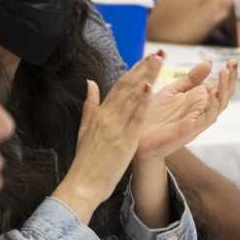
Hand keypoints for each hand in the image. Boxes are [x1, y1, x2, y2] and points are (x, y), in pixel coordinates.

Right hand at [52, 52, 162, 220]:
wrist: (82, 185)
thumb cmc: (86, 160)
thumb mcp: (85, 129)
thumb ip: (90, 105)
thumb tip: (90, 83)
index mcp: (100, 114)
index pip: (119, 86)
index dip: (134, 70)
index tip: (146, 58)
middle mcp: (107, 117)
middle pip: (127, 87)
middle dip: (143, 69)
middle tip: (157, 54)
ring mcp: (115, 128)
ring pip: (132, 98)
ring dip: (146, 78)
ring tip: (157, 62)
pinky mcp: (122, 141)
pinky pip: (134, 119)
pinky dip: (142, 103)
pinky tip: (150, 89)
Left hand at [135, 59, 236, 160]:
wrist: (137, 136)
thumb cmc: (155, 115)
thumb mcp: (173, 90)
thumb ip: (191, 79)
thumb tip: (209, 62)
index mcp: (199, 101)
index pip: (220, 87)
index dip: (228, 75)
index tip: (232, 60)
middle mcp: (202, 111)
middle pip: (224, 95)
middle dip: (231, 80)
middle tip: (233, 64)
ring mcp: (197, 121)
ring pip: (219, 106)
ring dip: (224, 89)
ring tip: (225, 73)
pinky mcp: (189, 130)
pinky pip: (206, 119)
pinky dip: (211, 106)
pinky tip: (211, 93)